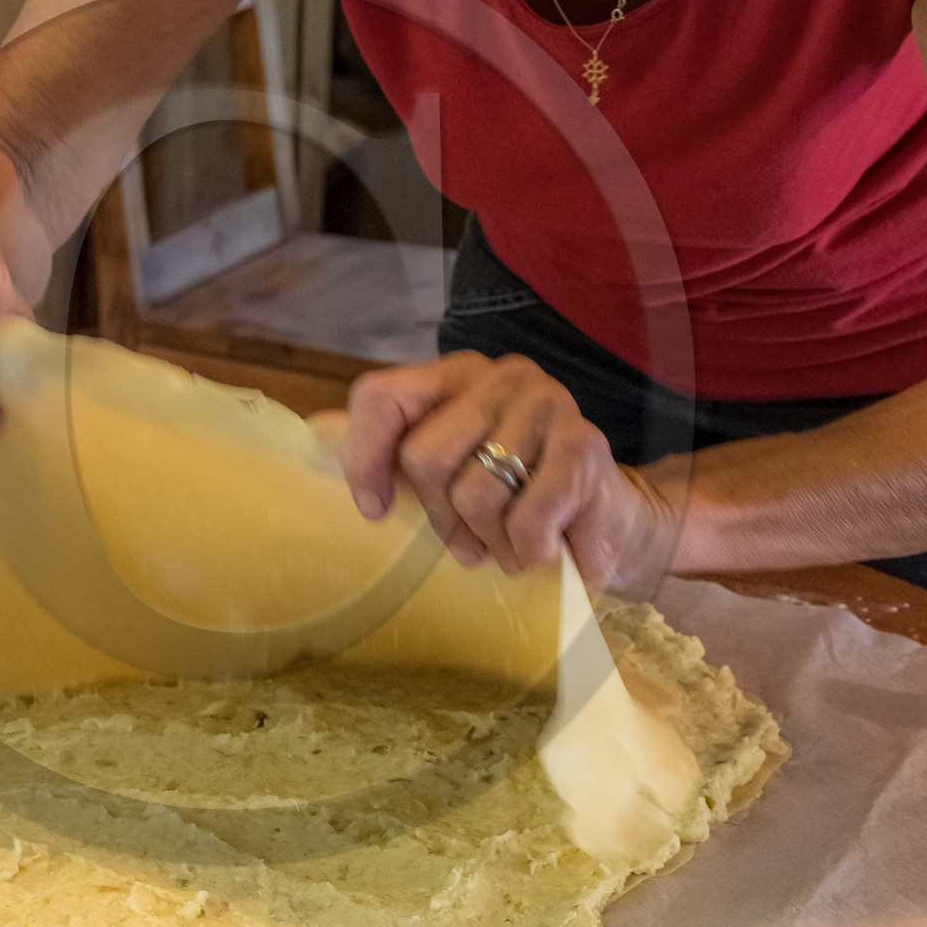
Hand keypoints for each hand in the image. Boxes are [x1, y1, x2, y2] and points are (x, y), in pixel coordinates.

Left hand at [338, 349, 677, 590]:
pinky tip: (547, 551)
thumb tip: (312, 433)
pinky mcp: (584, 445)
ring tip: (512, 547)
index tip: (375, 511)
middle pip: (423, 458)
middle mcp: (499, 376)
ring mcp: (546, 404)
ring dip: (492, 542)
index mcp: (455, 376)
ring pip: (474, 494)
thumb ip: (393, 447)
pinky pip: (527, 518)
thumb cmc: (519, 497)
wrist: (614, 519)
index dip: (365, 458)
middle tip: (469, 541)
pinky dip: (530, 551)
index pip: (381, 396)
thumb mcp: (452, 471)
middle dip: (443, 518)